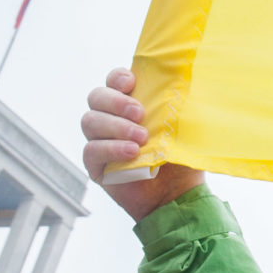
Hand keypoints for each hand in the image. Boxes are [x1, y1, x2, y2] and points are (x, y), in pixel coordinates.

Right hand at [81, 69, 203, 221]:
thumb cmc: (180, 158)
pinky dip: (111, 149)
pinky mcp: (95, 165)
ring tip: (141, 138)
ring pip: (90, 121)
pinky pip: (91, 150)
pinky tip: (132, 153)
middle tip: (140, 114)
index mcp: (129, 105)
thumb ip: (175, 107)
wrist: (177, 195)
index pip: (112, 81)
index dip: (117, 78)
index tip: (131, 83)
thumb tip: (181, 86)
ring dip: (116, 126)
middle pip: (96, 97)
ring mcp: (99, 141)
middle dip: (116, 102)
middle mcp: (110, 119)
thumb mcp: (182, 129)